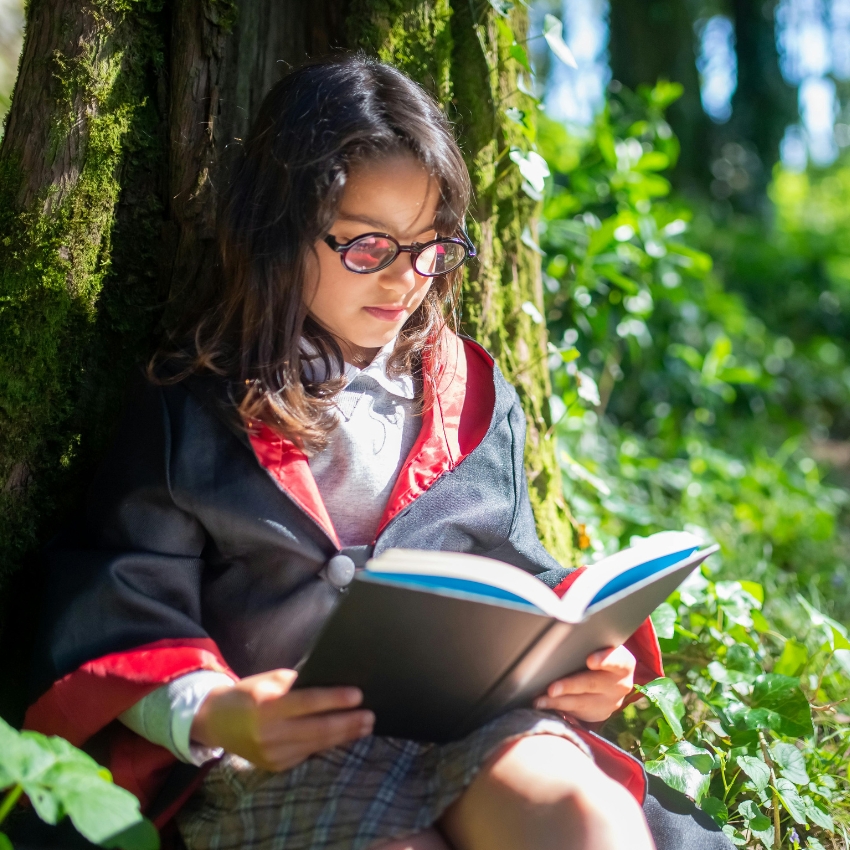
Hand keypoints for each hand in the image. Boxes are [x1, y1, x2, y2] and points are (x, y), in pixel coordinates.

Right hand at [191, 668, 374, 771]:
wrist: (216, 722)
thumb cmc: (249, 693)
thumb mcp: (269, 680)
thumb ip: (298, 683)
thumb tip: (332, 682)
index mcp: (267, 705)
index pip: (308, 702)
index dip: (335, 699)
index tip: (358, 695)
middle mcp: (270, 733)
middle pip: (318, 728)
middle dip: (348, 722)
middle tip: (370, 716)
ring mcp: (273, 753)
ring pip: (317, 744)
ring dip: (344, 736)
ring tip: (364, 727)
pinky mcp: (275, 766)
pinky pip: (308, 753)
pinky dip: (327, 745)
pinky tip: (343, 737)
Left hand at [533, 645, 635, 722]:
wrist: (611, 677)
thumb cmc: (598, 652)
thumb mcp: (600, 646)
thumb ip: (588, 644)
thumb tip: (559, 638)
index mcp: (624, 663)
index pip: (618, 660)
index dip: (604, 660)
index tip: (590, 660)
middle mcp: (620, 684)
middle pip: (593, 684)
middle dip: (570, 686)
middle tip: (551, 689)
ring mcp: (611, 702)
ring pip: (582, 703)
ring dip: (558, 701)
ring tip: (539, 700)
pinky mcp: (599, 714)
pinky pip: (577, 713)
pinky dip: (558, 708)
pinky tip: (543, 704)